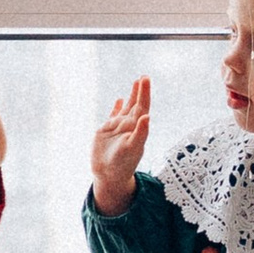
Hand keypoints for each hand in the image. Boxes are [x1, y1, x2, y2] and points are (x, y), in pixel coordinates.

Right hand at [89, 75, 149, 215]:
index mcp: (137, 128)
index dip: (144, 92)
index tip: (145, 79)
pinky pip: (113, 115)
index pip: (142, 106)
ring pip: (126, 107)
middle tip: (144, 76)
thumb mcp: (132, 148)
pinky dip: (117, 107)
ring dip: (132, 95)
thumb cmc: (123, 164)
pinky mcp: (106, 131)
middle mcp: (129, 126)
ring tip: (136, 82)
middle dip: (140, 90)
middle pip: (137, 104)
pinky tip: (119, 100)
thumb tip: (147, 116)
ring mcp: (118, 128)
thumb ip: (140, 133)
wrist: (109, 175)